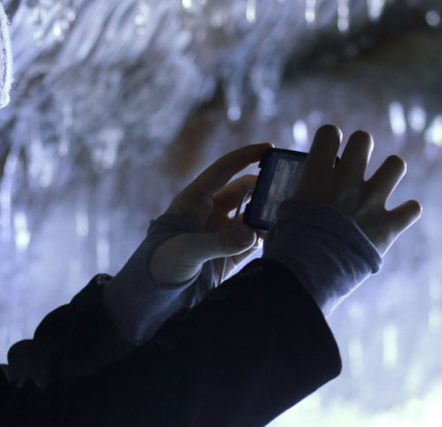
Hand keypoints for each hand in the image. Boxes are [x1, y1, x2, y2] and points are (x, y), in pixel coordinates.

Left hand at [151, 143, 271, 283]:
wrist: (155, 294)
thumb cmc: (160, 264)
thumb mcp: (186, 250)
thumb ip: (220, 242)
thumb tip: (253, 233)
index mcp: (194, 200)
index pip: (223, 170)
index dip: (245, 156)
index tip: (269, 148)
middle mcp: (210, 212)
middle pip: (243, 191)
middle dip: (263, 188)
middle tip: (286, 190)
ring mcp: (221, 232)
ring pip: (252, 215)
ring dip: (266, 215)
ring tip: (285, 216)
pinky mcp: (230, 253)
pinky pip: (253, 240)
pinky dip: (265, 237)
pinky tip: (277, 239)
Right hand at [293, 125, 421, 255]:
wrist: (307, 274)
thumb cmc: (288, 244)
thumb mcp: (285, 211)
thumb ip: (303, 194)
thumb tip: (306, 190)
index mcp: (317, 174)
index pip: (329, 133)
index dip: (330, 139)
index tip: (329, 149)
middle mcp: (346, 181)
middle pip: (364, 140)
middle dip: (361, 148)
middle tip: (355, 164)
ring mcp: (370, 201)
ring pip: (395, 165)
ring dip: (389, 172)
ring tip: (381, 183)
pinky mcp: (388, 226)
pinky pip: (412, 209)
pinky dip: (406, 212)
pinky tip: (397, 216)